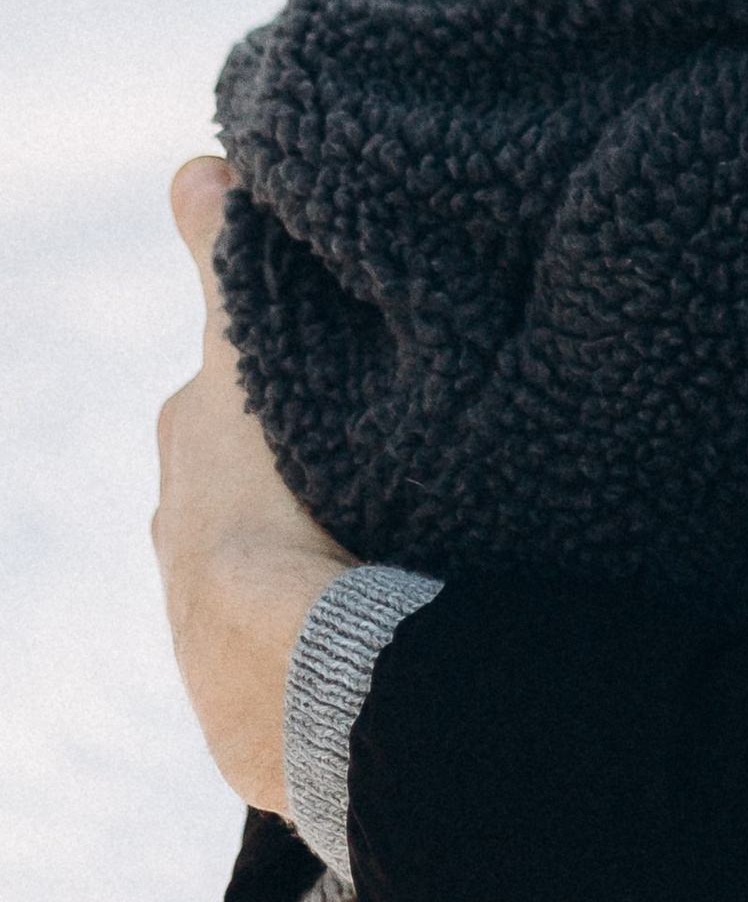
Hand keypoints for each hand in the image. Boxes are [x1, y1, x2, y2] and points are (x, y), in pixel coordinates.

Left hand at [153, 155, 351, 814]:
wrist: (306, 675)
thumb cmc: (276, 507)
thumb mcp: (247, 366)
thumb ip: (224, 268)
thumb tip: (192, 171)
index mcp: (189, 479)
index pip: (228, 417)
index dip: (277, 391)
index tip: (331, 382)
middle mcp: (188, 564)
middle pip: (251, 497)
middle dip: (303, 477)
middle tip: (381, 458)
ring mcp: (220, 652)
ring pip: (284, 577)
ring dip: (328, 560)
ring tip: (404, 545)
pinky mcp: (261, 730)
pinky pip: (312, 660)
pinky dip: (344, 636)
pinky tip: (395, 624)